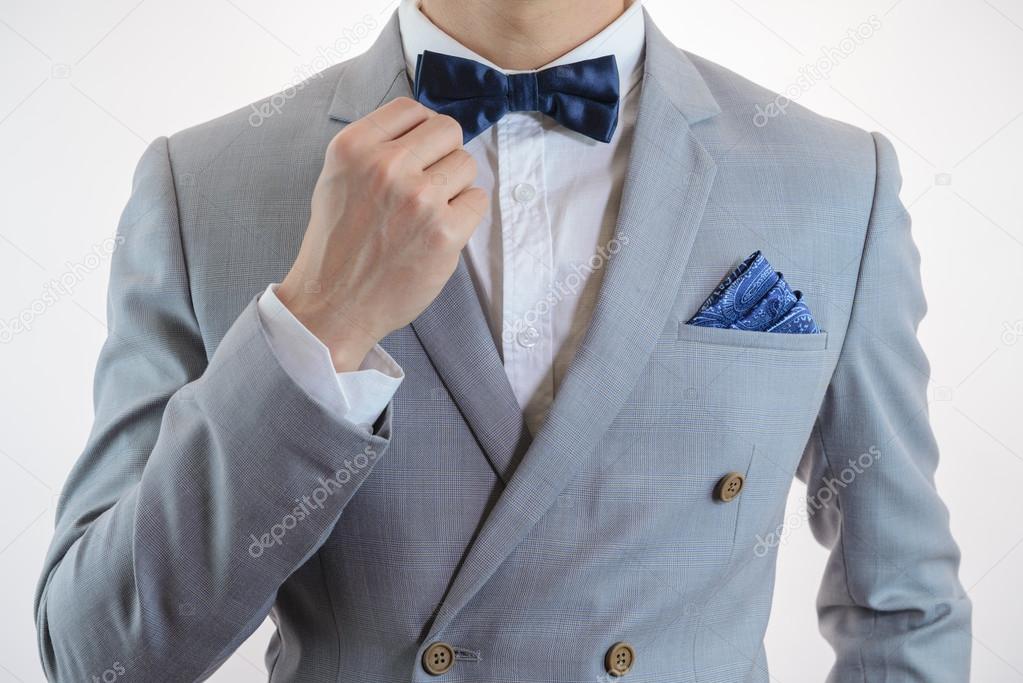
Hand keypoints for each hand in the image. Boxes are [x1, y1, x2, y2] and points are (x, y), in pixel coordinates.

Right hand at [278, 97, 486, 370]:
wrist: (334, 304)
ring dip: (455, 186)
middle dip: (443, 154)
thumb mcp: (338, 178)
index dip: (421, 131)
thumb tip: (425, 129)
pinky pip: (477, 200)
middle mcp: (386, 166)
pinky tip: (440, 231)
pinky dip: (465, 214)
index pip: (411, 109)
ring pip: (466, 163)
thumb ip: (376, 147)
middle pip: (447, 130)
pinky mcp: (445, 232)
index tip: (419, 153)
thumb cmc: (338, 244)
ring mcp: (418, 199)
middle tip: (429, 183)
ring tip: (429, 211)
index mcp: (354, 147)